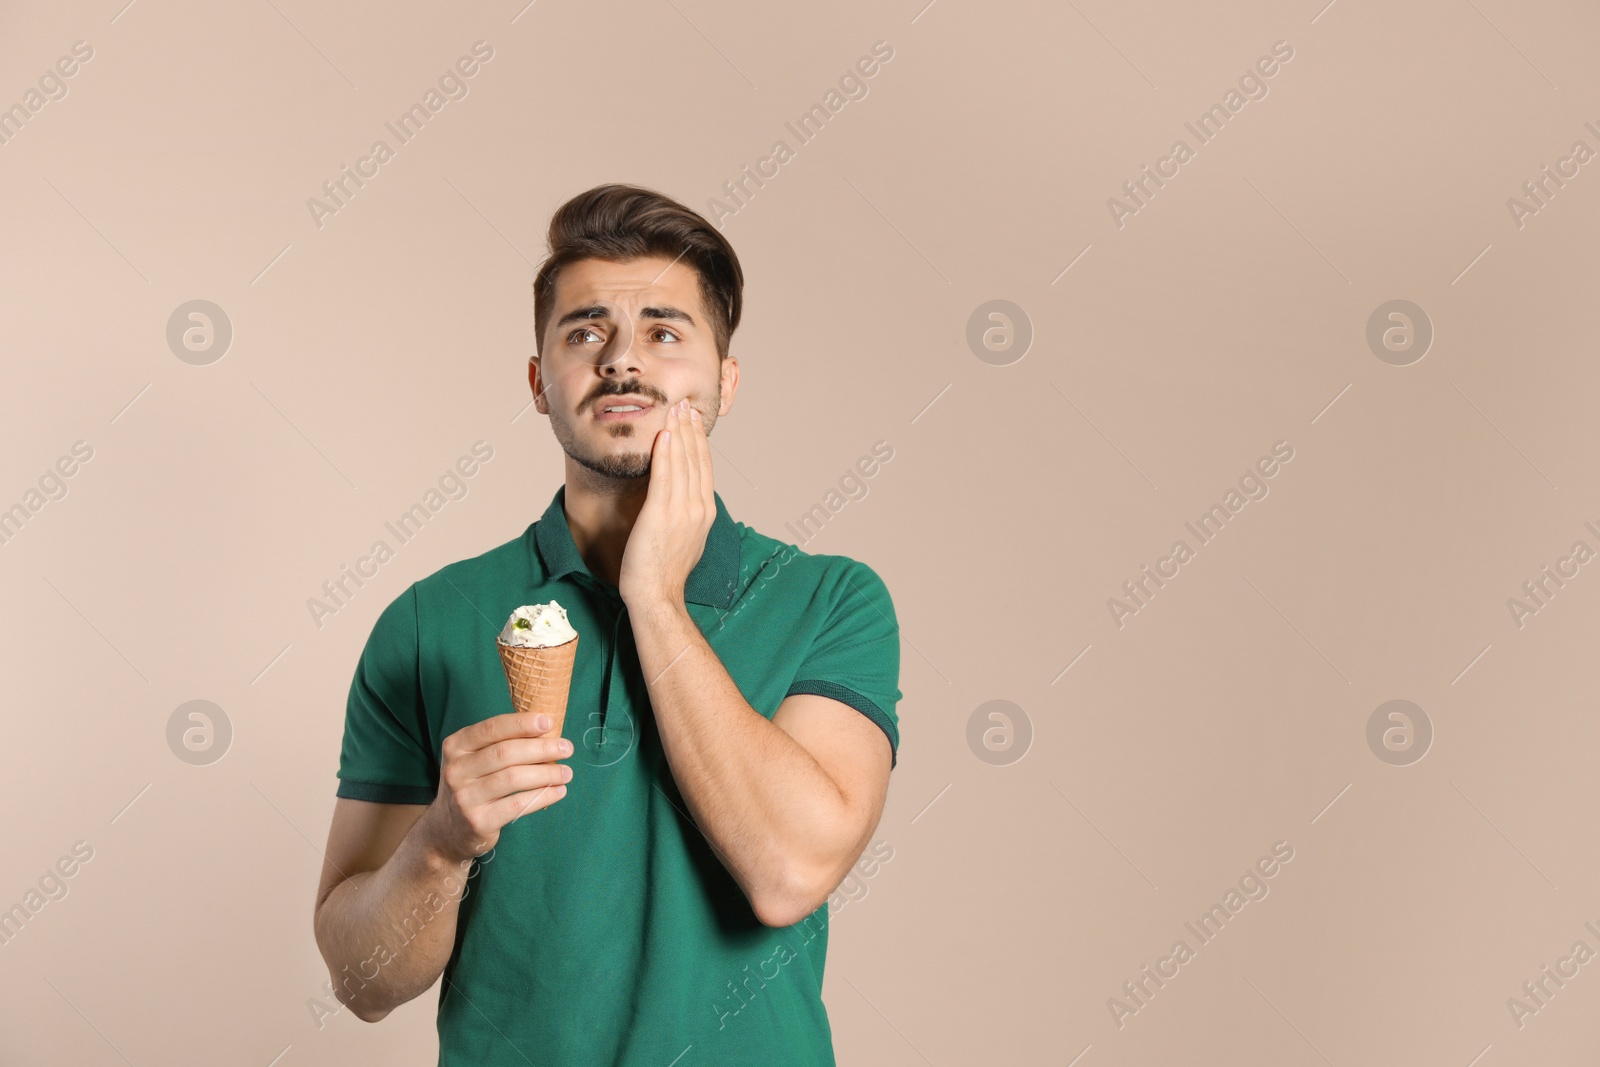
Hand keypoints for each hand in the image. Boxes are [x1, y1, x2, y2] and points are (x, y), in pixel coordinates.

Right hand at [418, 712, 574, 864]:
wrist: (446, 831)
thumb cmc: (472, 786)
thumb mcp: (474, 760)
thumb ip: (500, 744)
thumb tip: (546, 732)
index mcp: (456, 746)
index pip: (492, 728)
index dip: (522, 724)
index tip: (549, 722)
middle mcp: (456, 770)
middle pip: (506, 752)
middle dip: (542, 748)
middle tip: (567, 748)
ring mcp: (465, 797)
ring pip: (514, 778)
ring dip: (546, 773)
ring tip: (566, 772)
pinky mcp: (478, 821)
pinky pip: (517, 804)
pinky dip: (543, 796)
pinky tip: (558, 791)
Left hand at [618, 397, 714, 608]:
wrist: (657, 596)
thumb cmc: (664, 572)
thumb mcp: (685, 538)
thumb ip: (686, 514)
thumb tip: (682, 499)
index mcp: (705, 512)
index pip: (703, 468)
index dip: (699, 441)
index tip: (693, 419)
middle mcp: (698, 508)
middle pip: (696, 459)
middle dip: (690, 428)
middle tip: (684, 404)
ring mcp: (682, 511)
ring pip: (682, 463)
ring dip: (679, 432)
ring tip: (674, 410)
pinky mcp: (661, 514)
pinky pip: (665, 477)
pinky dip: (665, 454)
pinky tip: (664, 435)